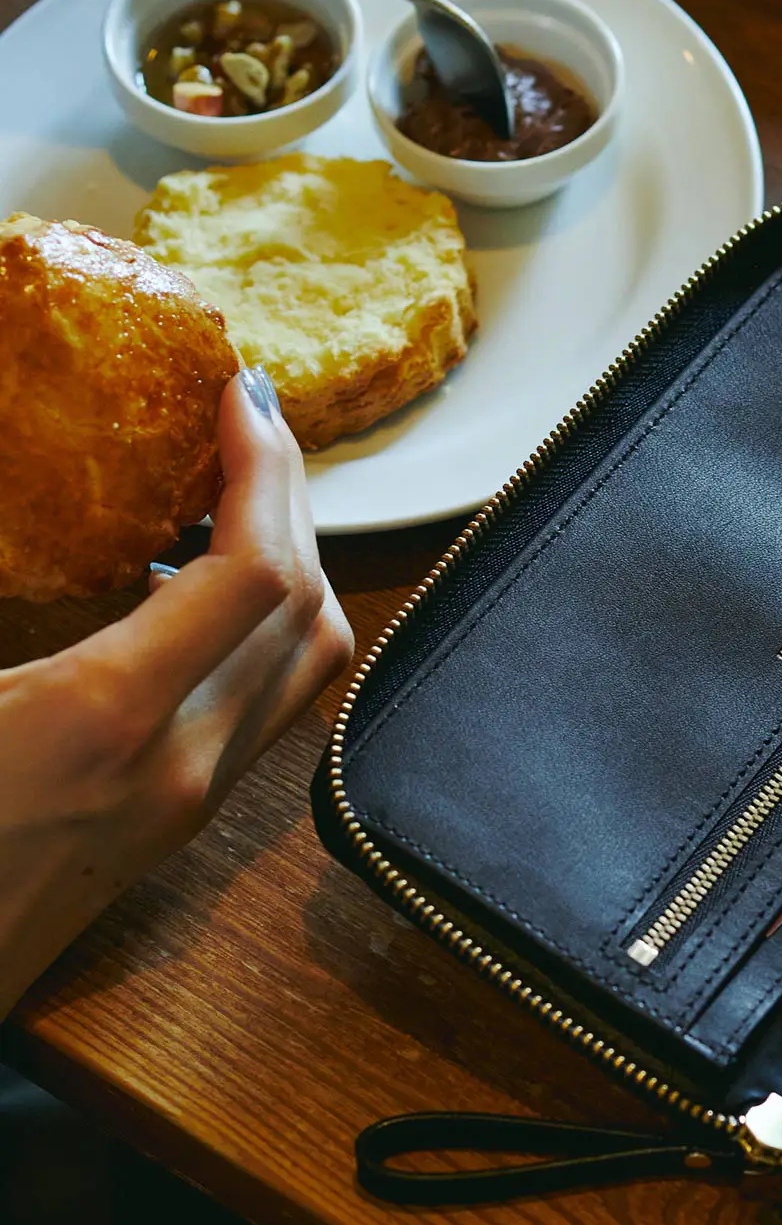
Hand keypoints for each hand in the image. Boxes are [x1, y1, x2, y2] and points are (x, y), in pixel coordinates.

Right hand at [0, 368, 353, 1018]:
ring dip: (290, 564)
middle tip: (247, 423)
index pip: (257, 570)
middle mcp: (180, 766)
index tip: (240, 393)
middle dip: (292, 500)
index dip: (265, 467)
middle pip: (308, 608)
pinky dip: (258, 629)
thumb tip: (23, 501)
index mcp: (107, 720)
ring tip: (223, 489)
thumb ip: (5, 582)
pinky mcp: (171, 831)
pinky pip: (261, 705)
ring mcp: (187, 806)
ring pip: (304, 663)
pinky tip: (178, 590)